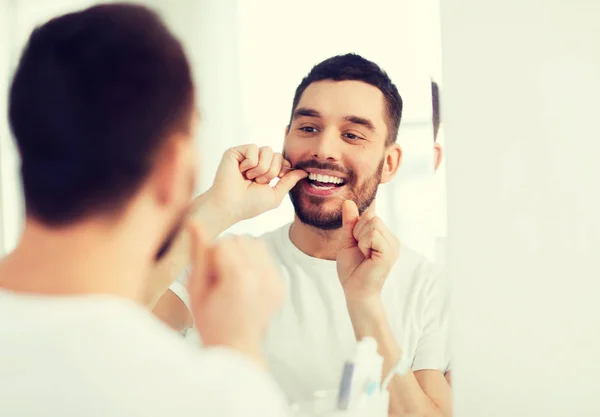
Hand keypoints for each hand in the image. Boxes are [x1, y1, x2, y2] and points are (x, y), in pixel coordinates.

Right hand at [187, 223, 283, 366]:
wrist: (236, 346)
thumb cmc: (209, 320)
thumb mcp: (196, 289)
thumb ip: (198, 254)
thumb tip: (194, 222)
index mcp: (239, 278)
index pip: (222, 244)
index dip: (210, 257)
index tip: (208, 277)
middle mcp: (261, 277)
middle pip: (240, 240)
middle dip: (226, 252)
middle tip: (219, 278)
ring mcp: (275, 281)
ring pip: (255, 244)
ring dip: (241, 254)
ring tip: (231, 278)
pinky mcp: (280, 285)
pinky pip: (266, 258)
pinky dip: (253, 263)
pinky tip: (244, 283)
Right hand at [203, 144, 306, 222]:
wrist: (230, 205)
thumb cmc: (250, 204)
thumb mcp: (276, 194)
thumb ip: (290, 181)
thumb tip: (305, 172)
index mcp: (266, 172)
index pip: (283, 161)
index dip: (282, 170)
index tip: (276, 180)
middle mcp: (257, 162)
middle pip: (277, 155)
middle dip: (271, 172)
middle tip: (258, 182)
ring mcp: (246, 156)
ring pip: (267, 150)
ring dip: (261, 169)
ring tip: (249, 178)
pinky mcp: (236, 152)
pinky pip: (253, 148)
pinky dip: (249, 163)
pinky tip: (240, 171)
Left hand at [336, 200, 399, 304]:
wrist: (355, 292)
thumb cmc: (352, 270)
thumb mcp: (347, 241)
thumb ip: (350, 222)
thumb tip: (348, 201)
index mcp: (383, 236)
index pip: (369, 214)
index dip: (357, 226)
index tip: (357, 244)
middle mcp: (391, 239)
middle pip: (371, 216)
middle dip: (358, 231)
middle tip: (360, 250)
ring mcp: (393, 245)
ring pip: (373, 222)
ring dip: (360, 238)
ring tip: (364, 254)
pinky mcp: (390, 251)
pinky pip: (373, 233)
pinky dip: (364, 244)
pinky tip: (367, 257)